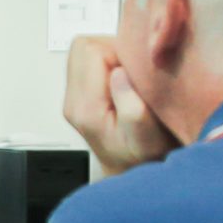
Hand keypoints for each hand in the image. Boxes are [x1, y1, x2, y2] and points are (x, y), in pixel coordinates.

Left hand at [61, 35, 174, 176]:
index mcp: (86, 108)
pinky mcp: (80, 97)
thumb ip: (133, 108)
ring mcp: (74, 99)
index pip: (90, 50)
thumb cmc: (144, 160)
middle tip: (134, 73)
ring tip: (132, 80)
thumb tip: (119, 73)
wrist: (131, 176)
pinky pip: (90, 63)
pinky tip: (126, 84)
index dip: (118, 51)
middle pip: (82, 46)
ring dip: (112, 57)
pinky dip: (110, 64)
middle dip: (113, 50)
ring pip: (85, 52)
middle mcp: (73, 102)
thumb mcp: (148, 139)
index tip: (136, 71)